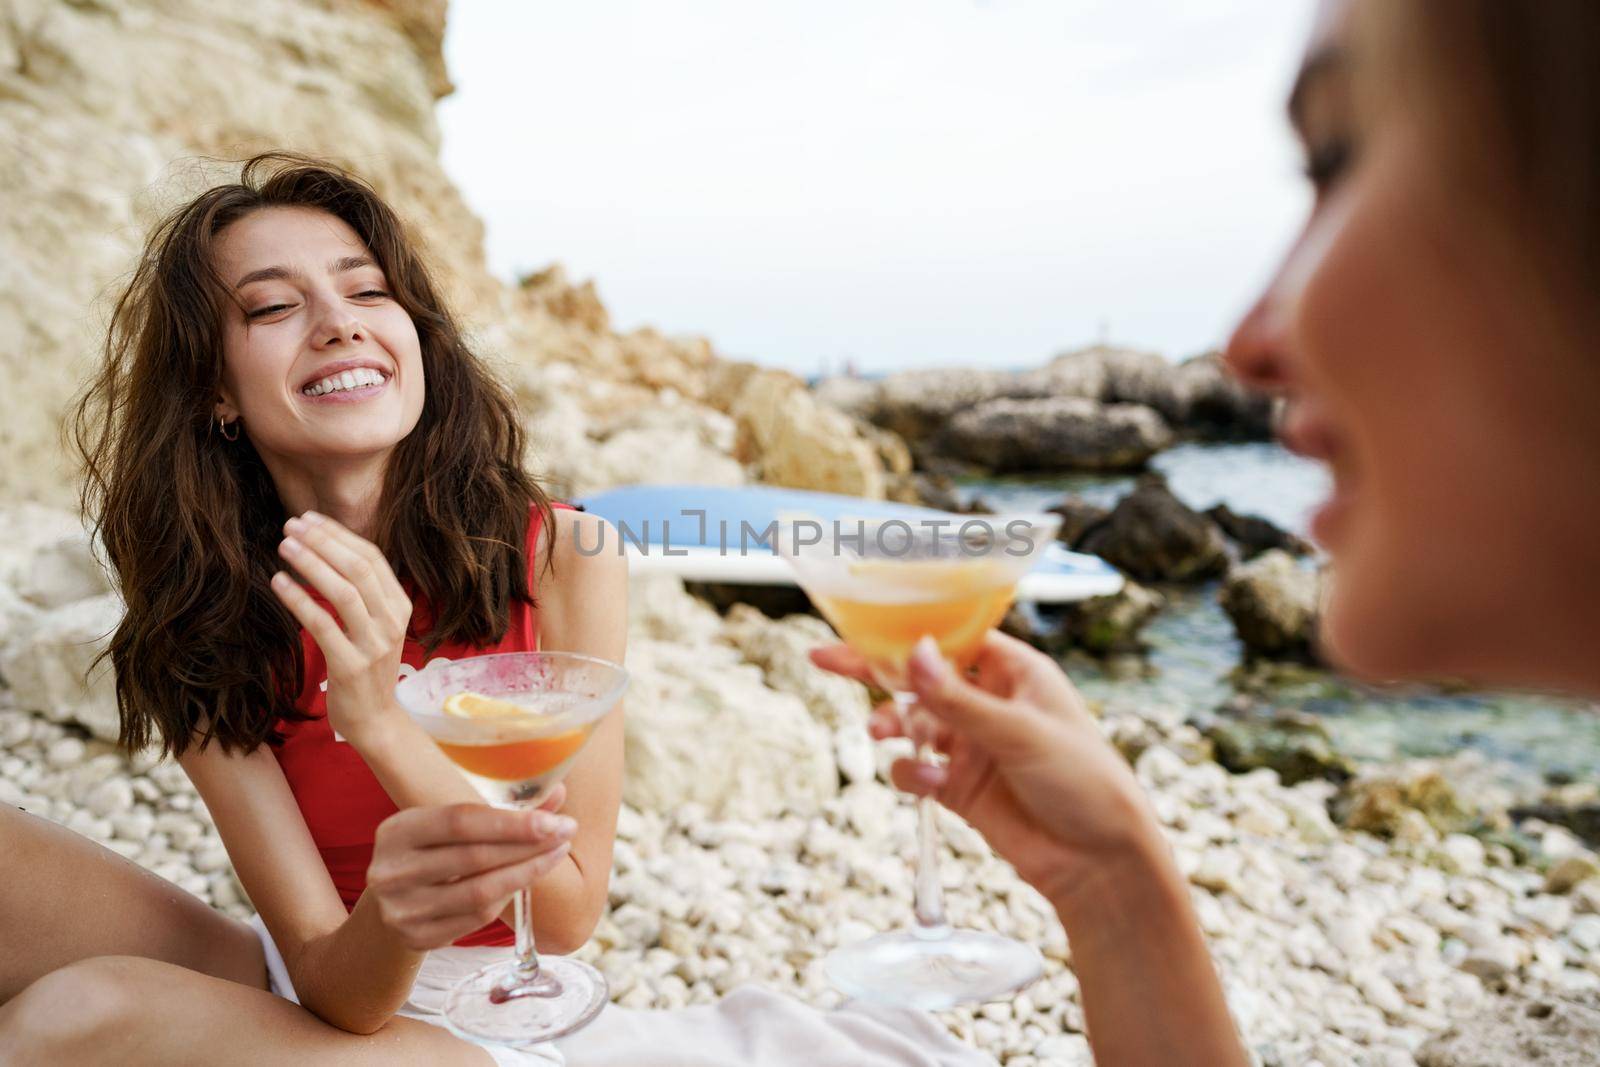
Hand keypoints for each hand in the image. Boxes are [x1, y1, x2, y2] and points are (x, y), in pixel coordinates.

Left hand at [269, 512, 411, 746]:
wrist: (377, 720)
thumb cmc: (368, 669)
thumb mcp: (376, 627)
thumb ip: (363, 595)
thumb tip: (329, 552)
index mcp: (400, 607)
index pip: (372, 558)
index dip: (339, 535)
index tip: (310, 519)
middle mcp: (391, 621)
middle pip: (359, 569)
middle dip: (323, 542)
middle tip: (292, 525)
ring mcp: (374, 644)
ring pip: (344, 592)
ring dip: (312, 564)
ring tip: (284, 546)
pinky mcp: (351, 666)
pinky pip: (323, 624)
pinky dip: (299, 599)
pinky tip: (278, 582)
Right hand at [368, 790, 574, 950]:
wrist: (387, 907)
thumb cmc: (429, 852)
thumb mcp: (447, 825)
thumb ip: (499, 807)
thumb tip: (557, 792)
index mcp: (397, 831)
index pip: (460, 821)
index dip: (510, 821)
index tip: (553, 819)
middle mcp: (393, 872)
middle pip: (475, 857)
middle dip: (528, 844)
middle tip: (566, 832)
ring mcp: (403, 910)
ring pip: (481, 892)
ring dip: (527, 872)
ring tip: (556, 853)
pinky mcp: (418, 938)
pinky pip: (477, 918)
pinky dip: (507, 896)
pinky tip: (525, 878)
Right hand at [812, 631, 1163, 905]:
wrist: (1098, 863)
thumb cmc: (1083, 782)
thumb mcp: (1020, 733)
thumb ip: (960, 700)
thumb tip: (915, 652)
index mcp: (1016, 673)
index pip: (953, 638)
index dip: (909, 630)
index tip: (864, 623)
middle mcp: (990, 703)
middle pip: (921, 677)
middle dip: (875, 670)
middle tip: (824, 659)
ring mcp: (972, 745)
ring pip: (912, 724)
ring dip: (892, 725)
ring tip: (879, 734)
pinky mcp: (959, 787)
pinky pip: (917, 770)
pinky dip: (911, 774)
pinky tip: (928, 784)